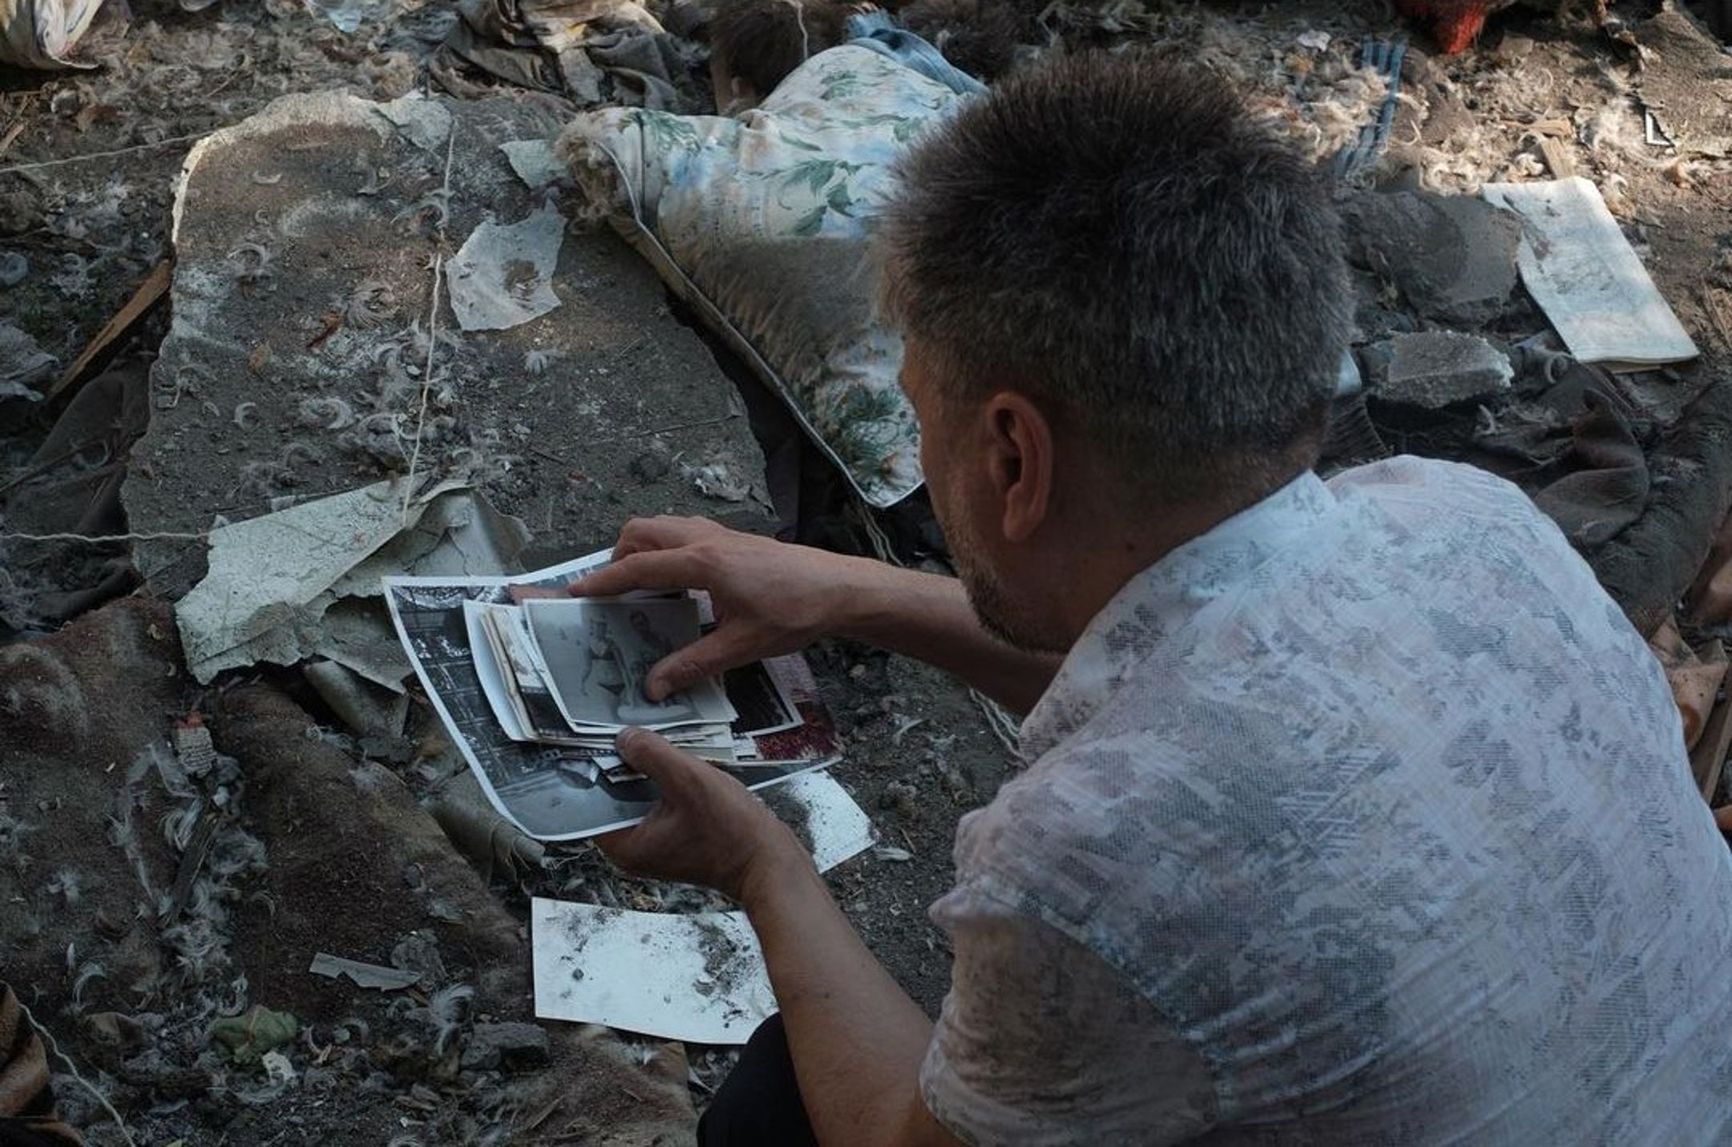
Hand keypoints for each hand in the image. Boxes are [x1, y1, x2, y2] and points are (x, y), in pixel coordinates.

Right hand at [569, 517, 862, 700]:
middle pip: (643, 532)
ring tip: (643, 587)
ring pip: (664, 526)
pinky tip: (682, 583)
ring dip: (644, 548)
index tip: (576, 592)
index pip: (638, 568)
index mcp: (702, 563)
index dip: (603, 581)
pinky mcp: (735, 538)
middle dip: (619, 557)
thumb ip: (693, 665)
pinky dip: (669, 548)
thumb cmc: (794, 614)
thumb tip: (653, 687)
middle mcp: (706, 540)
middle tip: (614, 593)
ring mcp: (722, 534)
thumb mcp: (741, 646)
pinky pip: (686, 532)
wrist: (839, 588)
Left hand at [595, 728, 809, 902]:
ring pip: (637, 798)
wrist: (771, 862)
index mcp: (626, 845)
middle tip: (628, 732)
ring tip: (652, 742)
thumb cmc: (732, 832)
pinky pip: (658, 803)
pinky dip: (663, 784)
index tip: (594, 738)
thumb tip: (624, 737)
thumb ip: (651, 754)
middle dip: (621, 765)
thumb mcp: (689, 781)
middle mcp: (635, 849)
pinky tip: (676, 763)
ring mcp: (656, 845)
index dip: (592, 768)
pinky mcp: (676, 839)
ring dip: (645, 773)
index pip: (590, 803)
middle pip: (613, 798)